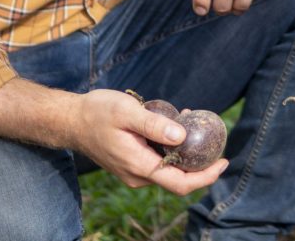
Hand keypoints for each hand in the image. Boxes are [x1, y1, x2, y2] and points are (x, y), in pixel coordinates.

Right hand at [69, 89, 227, 194]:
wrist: (70, 120)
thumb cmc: (97, 112)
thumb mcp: (127, 112)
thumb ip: (154, 125)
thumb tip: (183, 136)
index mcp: (139, 166)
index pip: (180, 183)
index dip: (206, 177)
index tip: (224, 161)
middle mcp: (138, 175)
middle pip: (178, 178)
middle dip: (200, 161)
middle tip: (215, 138)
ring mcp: (134, 171)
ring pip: (169, 168)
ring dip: (185, 151)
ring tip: (191, 120)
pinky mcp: (131, 164)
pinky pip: (158, 161)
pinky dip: (172, 147)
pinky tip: (175, 124)